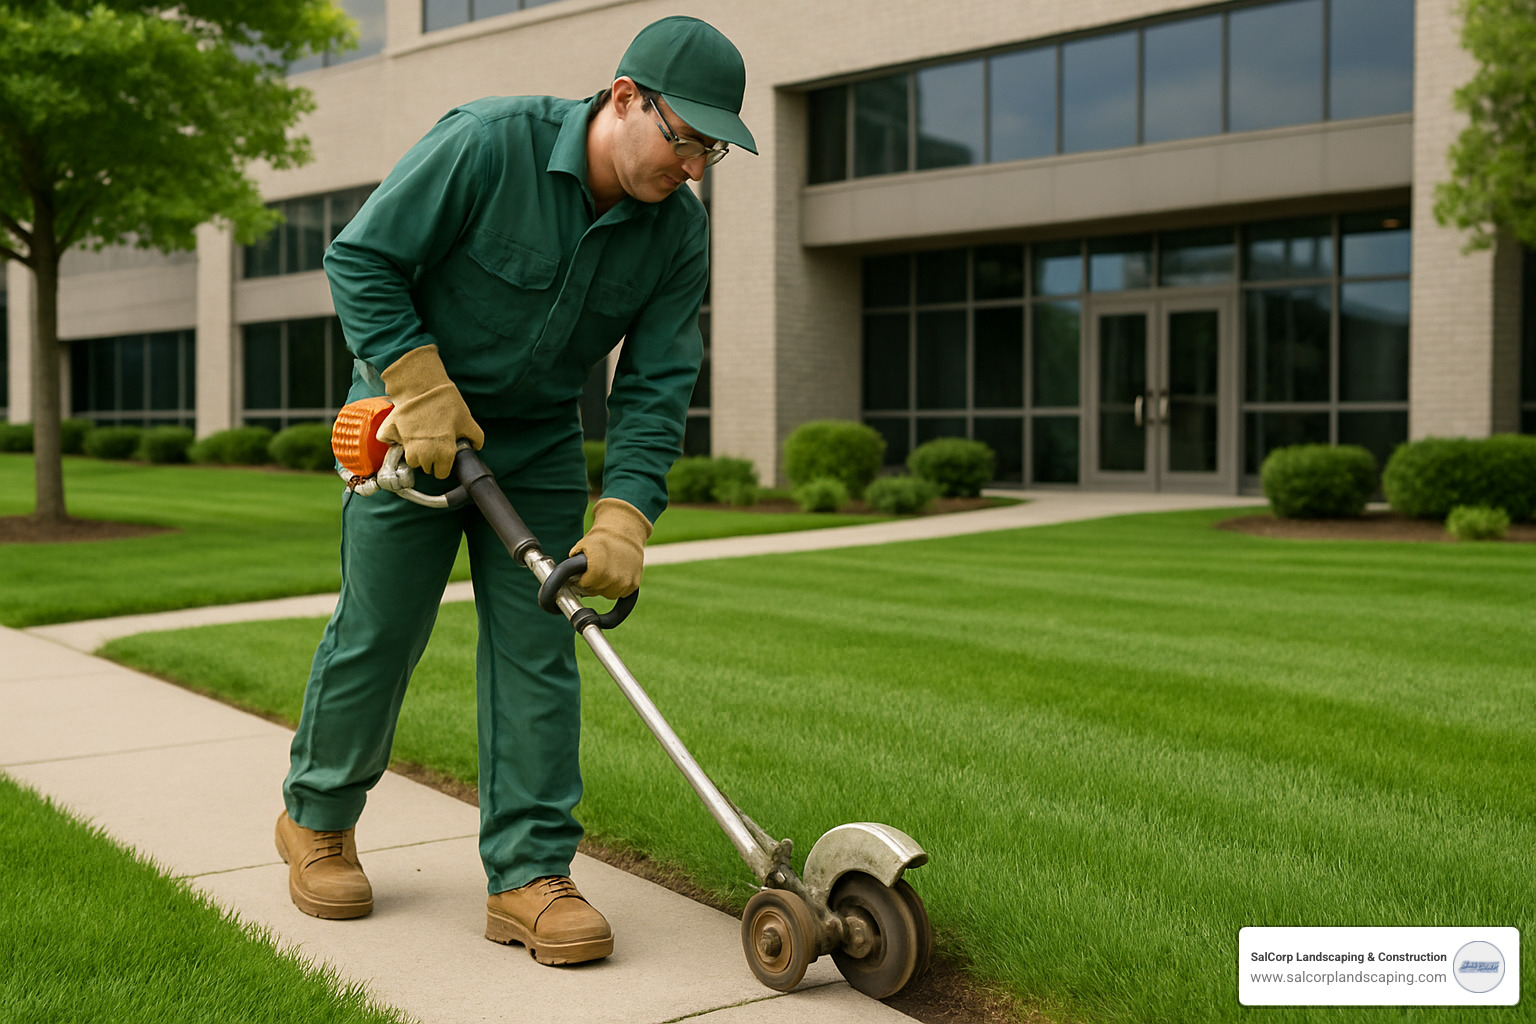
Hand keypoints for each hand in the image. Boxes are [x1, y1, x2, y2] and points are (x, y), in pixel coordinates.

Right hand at [377, 345, 483, 478]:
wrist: (424, 386)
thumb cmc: (446, 403)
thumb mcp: (467, 420)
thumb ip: (475, 438)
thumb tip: (475, 447)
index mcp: (444, 453)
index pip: (441, 474)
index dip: (444, 465)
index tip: (444, 456)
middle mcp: (424, 453)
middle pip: (426, 468)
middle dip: (430, 459)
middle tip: (434, 443)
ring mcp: (407, 445)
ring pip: (411, 460)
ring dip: (415, 453)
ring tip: (421, 438)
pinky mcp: (392, 434)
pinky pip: (390, 443)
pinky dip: (394, 439)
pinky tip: (404, 431)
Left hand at [570, 498, 651, 598]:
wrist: (626, 531)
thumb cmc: (603, 538)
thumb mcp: (582, 545)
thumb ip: (572, 563)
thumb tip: (564, 576)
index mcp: (598, 570)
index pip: (584, 586)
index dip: (582, 579)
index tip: (584, 572)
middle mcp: (613, 579)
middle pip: (596, 591)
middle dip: (593, 583)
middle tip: (595, 571)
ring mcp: (625, 582)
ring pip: (609, 594)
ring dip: (606, 586)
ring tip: (606, 572)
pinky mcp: (634, 584)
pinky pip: (622, 593)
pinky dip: (618, 586)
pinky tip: (617, 574)